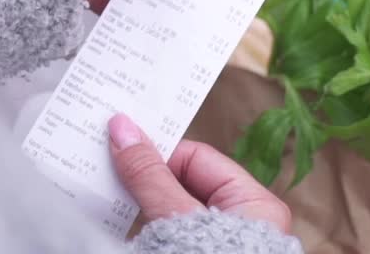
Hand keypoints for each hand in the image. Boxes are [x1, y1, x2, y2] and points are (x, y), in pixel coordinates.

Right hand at [108, 114, 291, 232]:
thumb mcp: (176, 216)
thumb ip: (149, 175)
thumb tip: (123, 128)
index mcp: (256, 203)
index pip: (199, 158)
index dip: (160, 153)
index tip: (124, 147)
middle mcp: (246, 220)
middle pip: (187, 182)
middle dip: (151, 178)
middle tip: (113, 167)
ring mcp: (227, 239)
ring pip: (178, 208)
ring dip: (148, 203)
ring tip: (116, 196)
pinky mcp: (205, 252)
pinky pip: (176, 229)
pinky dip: (153, 226)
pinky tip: (129, 223)